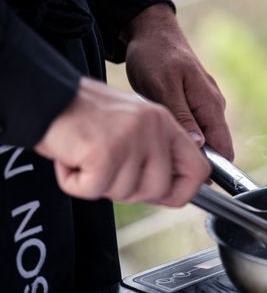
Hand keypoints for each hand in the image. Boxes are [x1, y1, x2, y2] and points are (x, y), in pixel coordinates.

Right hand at [34, 77, 210, 206]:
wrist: (42, 96)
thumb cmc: (83, 116)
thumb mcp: (132, 126)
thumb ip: (156, 153)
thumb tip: (172, 190)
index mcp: (165, 122)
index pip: (199, 169)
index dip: (183, 191)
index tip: (166, 196)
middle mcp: (154, 128)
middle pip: (159, 190)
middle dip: (130, 192)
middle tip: (106, 172)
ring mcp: (131, 139)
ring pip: (125, 193)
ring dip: (98, 184)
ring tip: (85, 157)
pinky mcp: (104, 151)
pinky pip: (93, 190)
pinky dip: (75, 183)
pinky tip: (70, 158)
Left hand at [121, 4, 233, 159]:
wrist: (151, 30)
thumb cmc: (155, 55)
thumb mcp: (163, 86)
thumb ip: (182, 117)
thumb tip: (200, 146)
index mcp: (211, 104)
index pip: (224, 148)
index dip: (213, 170)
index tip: (189, 182)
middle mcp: (214, 106)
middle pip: (215, 147)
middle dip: (196, 163)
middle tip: (167, 172)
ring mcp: (206, 105)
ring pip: (204, 140)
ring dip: (187, 151)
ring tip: (161, 156)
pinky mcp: (195, 104)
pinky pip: (195, 129)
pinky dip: (182, 138)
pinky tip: (161, 140)